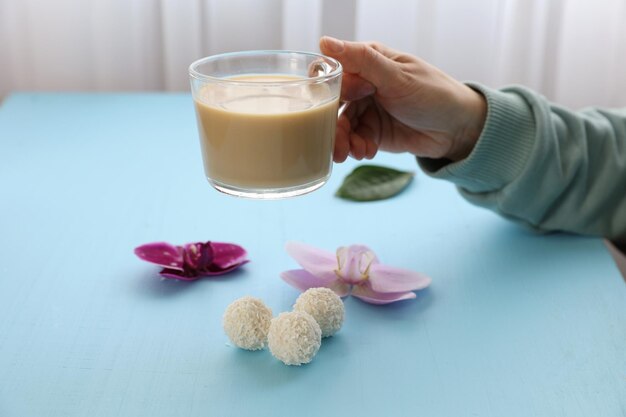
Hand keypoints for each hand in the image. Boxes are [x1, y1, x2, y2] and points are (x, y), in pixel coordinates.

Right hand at [319, 36, 486, 162]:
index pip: (332, 71)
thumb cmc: (434, 94)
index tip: (326, 106)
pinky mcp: (373, 132)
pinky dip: (357, 148)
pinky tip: (366, 151)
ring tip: (354, 152)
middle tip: (336, 143)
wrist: (458, 129)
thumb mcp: (397, 76)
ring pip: (342, 126)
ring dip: (344, 141)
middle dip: (332, 125)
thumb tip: (324, 41)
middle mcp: (364, 85)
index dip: (324, 89)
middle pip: (333, 105)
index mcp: (367, 63)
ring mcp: (368, 110)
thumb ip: (362, 60)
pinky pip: (354, 141)